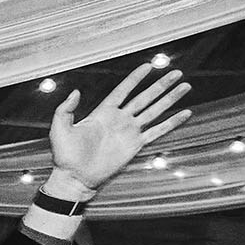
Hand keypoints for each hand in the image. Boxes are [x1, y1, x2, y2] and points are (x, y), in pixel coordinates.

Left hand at [47, 63, 190, 194]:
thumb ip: (65, 109)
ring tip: (185, 86)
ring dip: (170, 99)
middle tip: (177, 73)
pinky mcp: (135, 146)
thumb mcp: (59, 130)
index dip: (136, 78)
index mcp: (103, 113)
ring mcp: (129, 132)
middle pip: (145, 97)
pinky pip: (157, 131)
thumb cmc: (65, 156)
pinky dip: (171, 123)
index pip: (123, 90)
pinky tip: (185, 114)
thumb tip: (76, 91)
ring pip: (154, 111)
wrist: (75, 178)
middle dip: (161, 85)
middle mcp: (119, 119)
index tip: (149, 65)